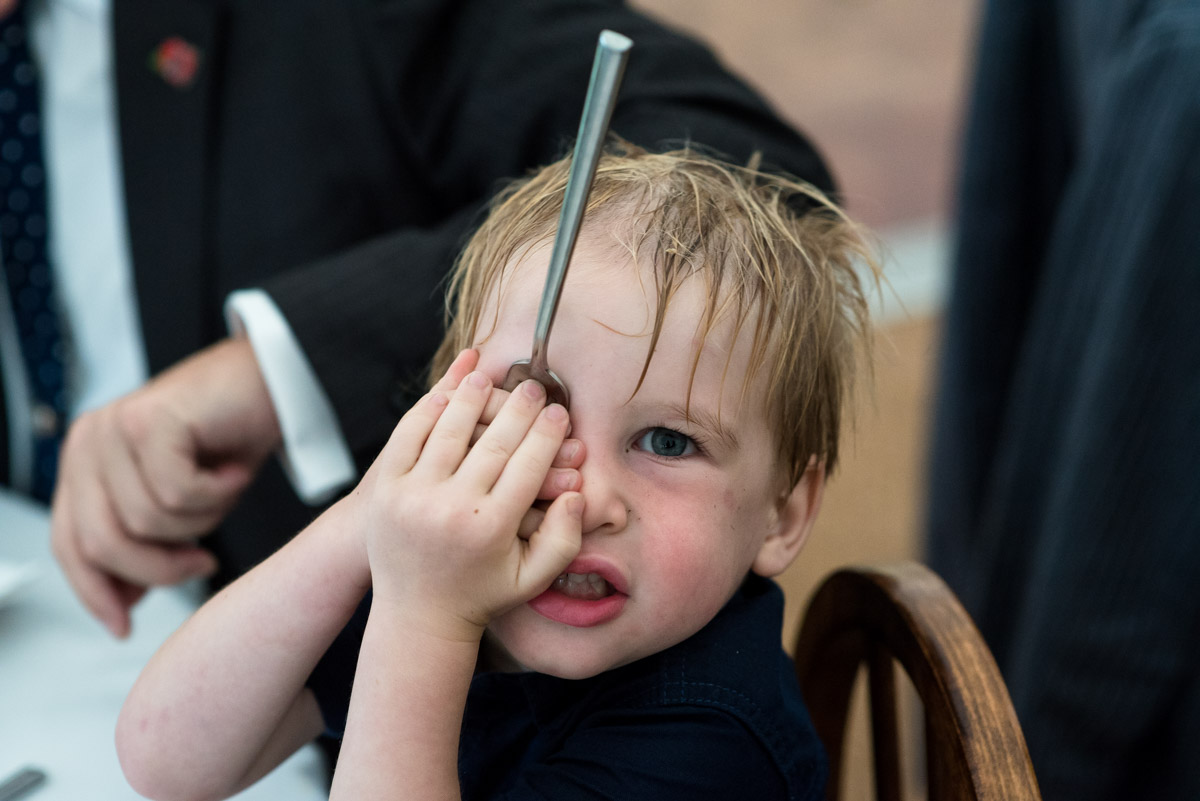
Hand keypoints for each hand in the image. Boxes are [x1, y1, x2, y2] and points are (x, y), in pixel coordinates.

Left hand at [51, 338, 279, 636]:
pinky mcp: (150, 419)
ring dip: (199, 522)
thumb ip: (143, 543)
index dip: (96, 591)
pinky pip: (178, 493)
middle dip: (158, 568)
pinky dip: (218, 493)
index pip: (70, 544)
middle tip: (203, 561)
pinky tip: (235, 471)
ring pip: (146, 521)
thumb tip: (122, 603)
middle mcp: (88, 441)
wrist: (272, 380)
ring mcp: (115, 427)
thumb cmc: (229, 437)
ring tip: (225, 492)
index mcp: (84, 463)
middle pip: (104, 542)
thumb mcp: (177, 503)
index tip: (125, 625)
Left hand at [357, 365, 582, 641]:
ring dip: (471, 397)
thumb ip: (564, 539)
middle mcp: (451, 508)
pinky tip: (446, 393)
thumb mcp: (532, 578)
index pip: (527, 464)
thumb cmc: (482, 592)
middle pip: (494, 442)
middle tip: (535, 386)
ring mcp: (413, 496)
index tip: (560, 411)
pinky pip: (408, 436)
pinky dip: (427, 410)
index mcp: (491, 529)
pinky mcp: (385, 489)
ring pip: (448, 430)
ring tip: (488, 376)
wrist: (416, 615)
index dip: (547, 433)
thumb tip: (578, 493)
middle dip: (519, 408)